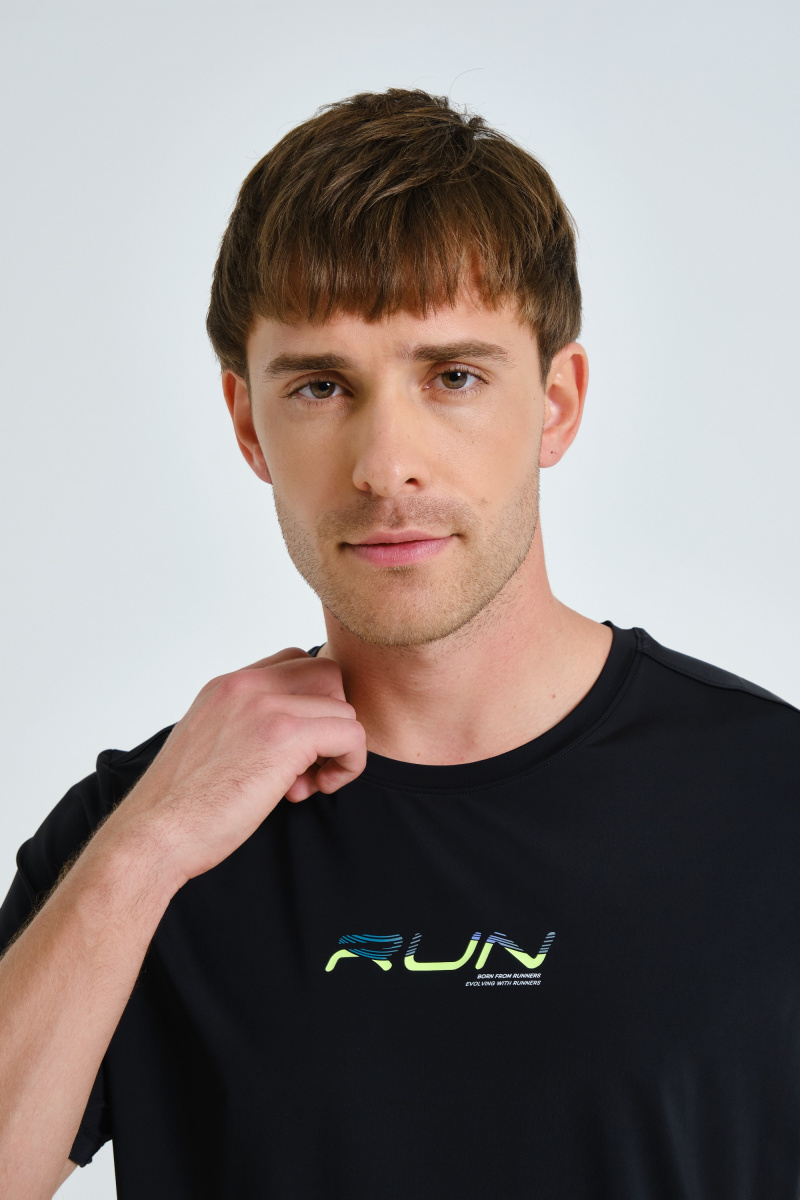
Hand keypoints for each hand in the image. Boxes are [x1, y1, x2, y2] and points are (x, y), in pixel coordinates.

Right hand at [97, 648, 365, 888]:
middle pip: (327, 674)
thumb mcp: (209, 746)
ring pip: (343, 706)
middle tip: (307, 764)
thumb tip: (288, 743)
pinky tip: (315, 790)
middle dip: (331, 719)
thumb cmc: (179, 807)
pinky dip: (349, 764)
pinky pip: (352, 734)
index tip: (291, 749)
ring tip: (303, 785)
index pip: (294, 663)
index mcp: (226, 686)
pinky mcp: (286, 736)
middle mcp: (246, 685)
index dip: (308, 704)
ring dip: (337, 748)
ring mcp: (266, 706)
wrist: (153, 835)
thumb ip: (244, 728)